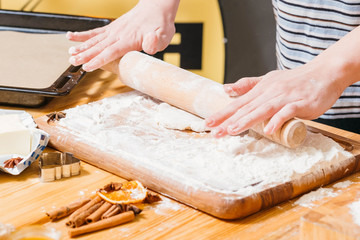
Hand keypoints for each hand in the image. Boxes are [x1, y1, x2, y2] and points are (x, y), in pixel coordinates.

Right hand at [67, 0, 178, 71]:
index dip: (98, 60)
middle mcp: (119, 34)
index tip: (87, 67)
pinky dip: (83, 34)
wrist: (156, 6)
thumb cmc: (160, 24)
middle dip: (85, 55)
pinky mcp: (112, 27)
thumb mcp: (163, 35)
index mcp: (130, 39)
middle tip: (73, 62)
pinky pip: (95, 32)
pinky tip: (71, 36)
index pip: (111, 52)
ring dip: (82, 46)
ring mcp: (114, 30)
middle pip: (99, 46)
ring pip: (95, 40)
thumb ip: (155, 43)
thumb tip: (149, 45)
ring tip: (70, 53)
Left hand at [205, 62, 345, 136]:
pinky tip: (268, 130)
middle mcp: (270, 92)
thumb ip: (248, 85)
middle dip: (229, 120)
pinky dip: (278, 120)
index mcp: (261, 89)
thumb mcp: (268, 80)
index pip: (238, 103)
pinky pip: (287, 112)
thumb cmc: (294, 80)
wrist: (325, 72)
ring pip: (263, 109)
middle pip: (247, 108)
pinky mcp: (301, 103)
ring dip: (247, 120)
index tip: (208, 123)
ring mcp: (285, 97)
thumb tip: (226, 89)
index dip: (222, 113)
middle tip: (214, 132)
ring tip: (233, 130)